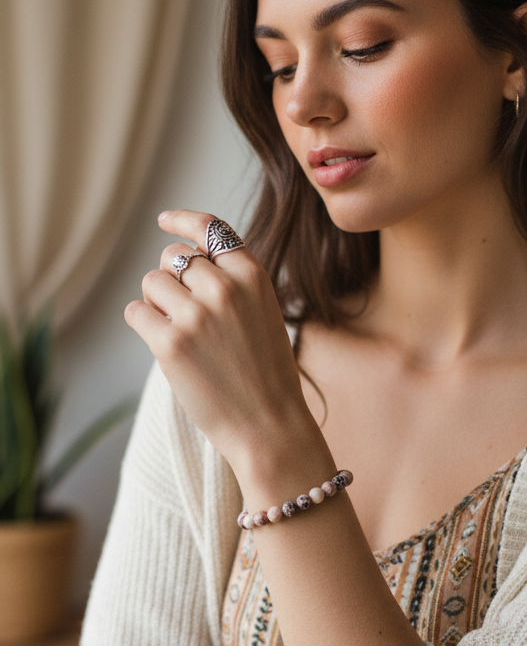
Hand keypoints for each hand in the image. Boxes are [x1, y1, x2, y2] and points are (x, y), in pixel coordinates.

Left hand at [124, 210, 311, 472]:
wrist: (270, 424)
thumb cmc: (267, 375)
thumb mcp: (265, 315)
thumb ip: (234, 285)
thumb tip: (185, 261)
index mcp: (253, 277)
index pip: (210, 230)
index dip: (183, 221)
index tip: (164, 221)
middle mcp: (225, 288)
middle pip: (173, 256)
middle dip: (171, 278)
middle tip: (183, 310)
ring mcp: (197, 314)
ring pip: (151, 281)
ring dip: (156, 303)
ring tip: (179, 332)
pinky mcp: (170, 343)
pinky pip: (136, 312)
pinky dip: (143, 324)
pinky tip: (165, 345)